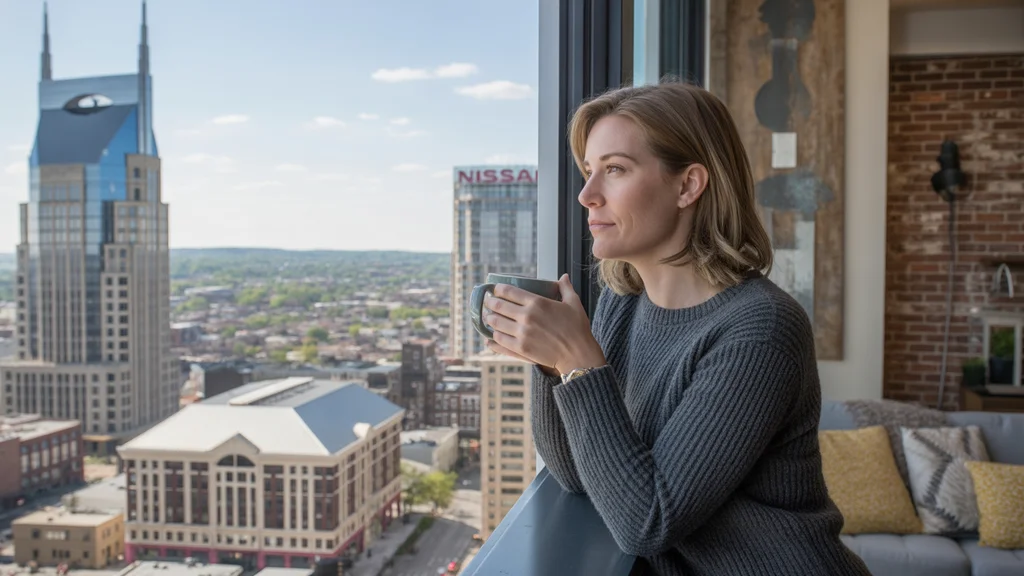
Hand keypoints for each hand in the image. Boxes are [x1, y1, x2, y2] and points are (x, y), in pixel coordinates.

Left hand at [483, 274, 605, 373]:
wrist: (578, 354)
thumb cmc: (578, 328)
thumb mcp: (574, 304)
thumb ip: (565, 288)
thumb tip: (563, 277)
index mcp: (537, 303)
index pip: (509, 292)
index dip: (498, 289)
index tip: (495, 289)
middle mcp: (526, 316)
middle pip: (499, 306)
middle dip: (490, 302)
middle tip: (488, 302)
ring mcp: (522, 333)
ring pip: (496, 323)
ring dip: (490, 319)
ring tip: (488, 317)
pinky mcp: (521, 348)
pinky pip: (500, 341)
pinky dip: (493, 338)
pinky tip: (490, 337)